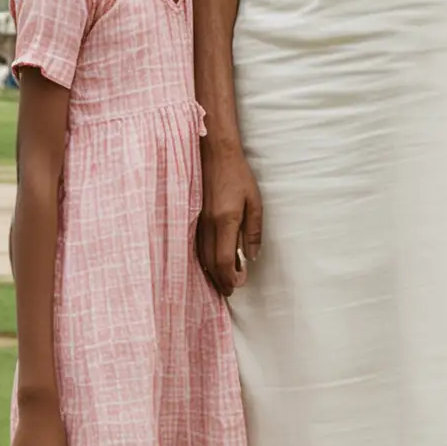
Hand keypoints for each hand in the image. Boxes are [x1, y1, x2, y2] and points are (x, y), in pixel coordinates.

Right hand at [199, 139, 262, 296]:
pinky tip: (208, 263)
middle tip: (228, 291)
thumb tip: (252, 256)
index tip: (236, 286)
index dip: (228, 277)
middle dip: (219, 280)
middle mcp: (207, 224)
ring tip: (220, 282)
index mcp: (225, 221)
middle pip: (209, 262)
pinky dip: (201, 258)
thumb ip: (253, 231)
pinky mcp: (192, 216)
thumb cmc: (237, 176)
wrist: (214, 154)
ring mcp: (197, 220)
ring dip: (209, 272)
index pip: (223, 259)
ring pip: (199, 255)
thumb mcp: (254, 202)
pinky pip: (194, 245)